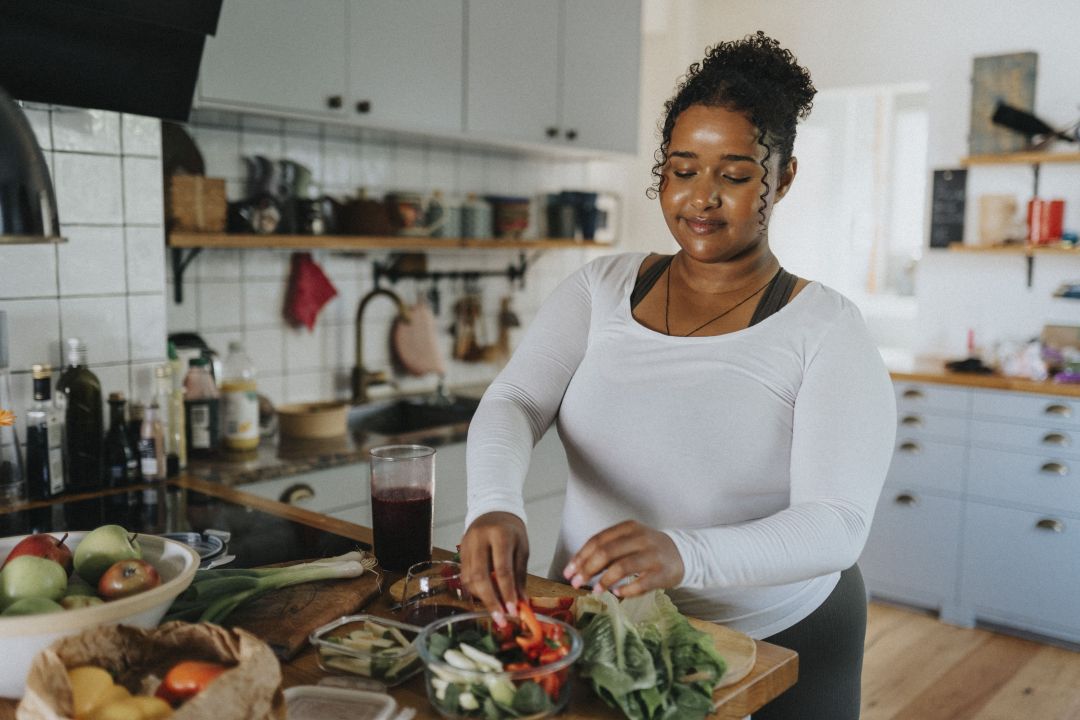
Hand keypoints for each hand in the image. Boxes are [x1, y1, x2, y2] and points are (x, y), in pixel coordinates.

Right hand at [459, 512, 528, 624]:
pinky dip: (475, 591)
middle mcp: (479, 540)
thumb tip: (521, 603)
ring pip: (469, 579)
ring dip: (482, 598)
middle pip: (480, 576)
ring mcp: (467, 546)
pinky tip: (486, 597)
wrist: (493, 510)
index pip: (502, 569)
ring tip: (495, 610)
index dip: (507, 592)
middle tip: (500, 619)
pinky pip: (465, 576)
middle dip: (490, 601)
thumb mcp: (522, 549)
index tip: (513, 611)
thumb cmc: (511, 531)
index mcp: (500, 536)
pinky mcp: (460, 552)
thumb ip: (520, 576)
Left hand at [562, 520, 683, 598]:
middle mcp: (641, 538)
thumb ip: (608, 550)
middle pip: (607, 552)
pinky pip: (641, 584)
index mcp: (629, 528)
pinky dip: (626, 590)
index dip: (581, 556)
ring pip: (622, 567)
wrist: (683, 554)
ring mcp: (653, 555)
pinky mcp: (663, 573)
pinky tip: (617, 593)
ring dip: (605, 581)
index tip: (569, 570)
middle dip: (588, 569)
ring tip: (595, 590)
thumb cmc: (648, 549)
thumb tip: (579, 567)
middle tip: (576, 582)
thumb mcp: (629, 540)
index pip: (598, 540)